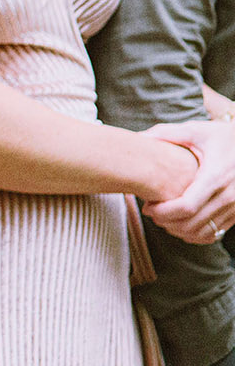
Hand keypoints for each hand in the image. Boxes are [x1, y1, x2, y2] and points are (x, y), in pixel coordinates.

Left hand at [142, 120, 234, 243]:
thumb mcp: (196, 130)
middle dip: (167, 222)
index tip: (147, 207)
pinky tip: (179, 225)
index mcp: (216, 176)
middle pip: (192, 223)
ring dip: (179, 231)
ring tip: (162, 219)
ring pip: (203, 232)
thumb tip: (138, 136)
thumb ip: (167, 133)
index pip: (187, 206)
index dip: (164, 212)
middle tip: (150, 213)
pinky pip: (215, 233)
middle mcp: (229, 195)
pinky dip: (195, 235)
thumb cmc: (222, 136)